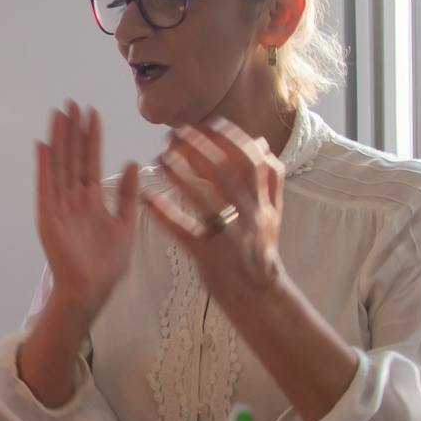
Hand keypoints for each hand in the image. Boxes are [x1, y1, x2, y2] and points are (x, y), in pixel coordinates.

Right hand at [35, 103, 138, 320]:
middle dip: (73, 131)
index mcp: (92, 200)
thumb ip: (129, 195)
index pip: (91, 161)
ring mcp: (59, 206)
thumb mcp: (126, 224)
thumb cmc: (107, 265)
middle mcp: (73, 199)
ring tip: (59, 115)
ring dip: (59, 141)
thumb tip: (134, 163)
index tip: (92, 113)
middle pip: (72, 158)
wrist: (91, 289)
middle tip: (72, 103)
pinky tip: (44, 146)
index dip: (91, 138)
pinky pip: (45, 187)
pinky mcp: (48, 217)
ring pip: (59, 166)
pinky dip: (44, 167)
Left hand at [145, 118, 285, 305]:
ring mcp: (229, 236)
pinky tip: (148, 197)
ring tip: (161, 158)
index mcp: (263, 202)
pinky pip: (184, 231)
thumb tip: (262, 143)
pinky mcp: (209, 255)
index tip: (209, 123)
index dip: (231, 138)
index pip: (251, 161)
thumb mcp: (272, 213)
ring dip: (182, 175)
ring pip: (206, 199)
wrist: (261, 297)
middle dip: (201, 148)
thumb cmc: (260, 252)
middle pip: (227, 173)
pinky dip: (165, 214)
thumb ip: (269, 179)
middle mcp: (249, 215)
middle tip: (175, 133)